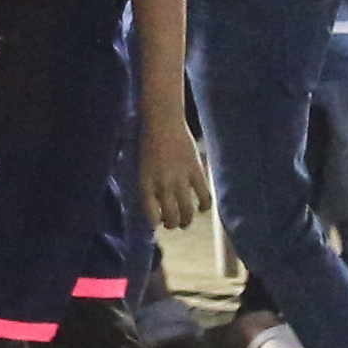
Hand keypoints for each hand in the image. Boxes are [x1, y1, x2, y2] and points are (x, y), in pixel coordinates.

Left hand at [139, 113, 213, 239]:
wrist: (163, 122)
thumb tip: (159, 205)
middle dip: (172, 224)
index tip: (157, 224)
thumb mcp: (143, 167)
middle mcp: (162, 184)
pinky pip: (203, 195)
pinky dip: (204, 205)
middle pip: (170, 215)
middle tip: (173, 224)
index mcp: (146, 183)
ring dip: (187, 220)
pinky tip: (202, 208)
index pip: (150, 213)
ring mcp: (180, 178)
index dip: (154, 223)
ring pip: (187, 210)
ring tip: (186, 222)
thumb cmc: (149, 143)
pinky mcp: (195, 171)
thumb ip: (150, 186)